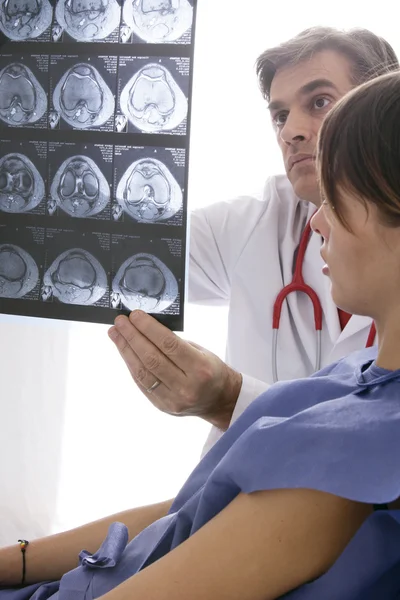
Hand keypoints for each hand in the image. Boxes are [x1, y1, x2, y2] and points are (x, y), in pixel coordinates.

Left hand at [108, 311, 241, 429]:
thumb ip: (175, 344)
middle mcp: (186, 387)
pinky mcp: (162, 406)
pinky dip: (131, 365)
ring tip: (115, 334)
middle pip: (152, 358)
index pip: (169, 345)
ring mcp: (173, 400)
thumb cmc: (211, 370)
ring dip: (126, 350)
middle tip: (120, 322)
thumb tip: (146, 328)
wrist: (219, 401)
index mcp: (200, 369)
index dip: (149, 328)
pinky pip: (142, 383)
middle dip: (132, 337)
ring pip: (142, 372)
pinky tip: (124, 351)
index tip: (135, 315)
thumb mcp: (201, 351)